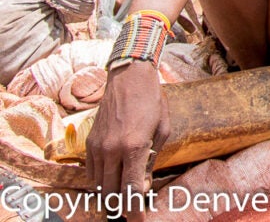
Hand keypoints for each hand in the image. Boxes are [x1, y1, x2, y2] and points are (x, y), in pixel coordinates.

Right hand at [86, 63, 169, 208]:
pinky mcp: (89, 144)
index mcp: (134, 147)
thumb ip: (152, 159)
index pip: (131, 189)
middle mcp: (112, 150)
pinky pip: (91, 172)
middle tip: (133, 207)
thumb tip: (143, 184)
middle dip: (122, 203)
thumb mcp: (162, 130)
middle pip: (112, 191)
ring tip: (123, 194)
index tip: (139, 217)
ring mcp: (97, 147)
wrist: (128, 79)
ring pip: (99, 184)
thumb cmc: (152, 102)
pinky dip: (100, 180)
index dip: (135, 208)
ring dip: (111, 193)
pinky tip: (112, 178)